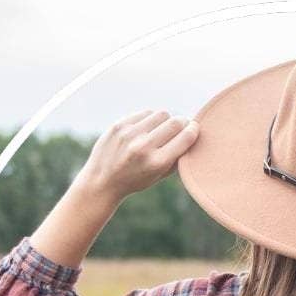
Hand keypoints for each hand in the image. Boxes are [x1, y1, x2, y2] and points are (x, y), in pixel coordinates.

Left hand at [76, 109, 199, 199]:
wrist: (101, 181)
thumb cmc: (135, 180)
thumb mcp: (159, 176)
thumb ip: (177, 157)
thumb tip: (193, 134)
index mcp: (157, 163)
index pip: (186, 137)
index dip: (194, 130)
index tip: (194, 129)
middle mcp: (143, 147)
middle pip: (175, 122)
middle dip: (182, 123)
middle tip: (181, 127)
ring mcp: (129, 134)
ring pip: (161, 114)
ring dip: (165, 120)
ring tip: (161, 129)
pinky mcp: (119, 125)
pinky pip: (145, 113)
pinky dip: (150, 119)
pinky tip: (146, 128)